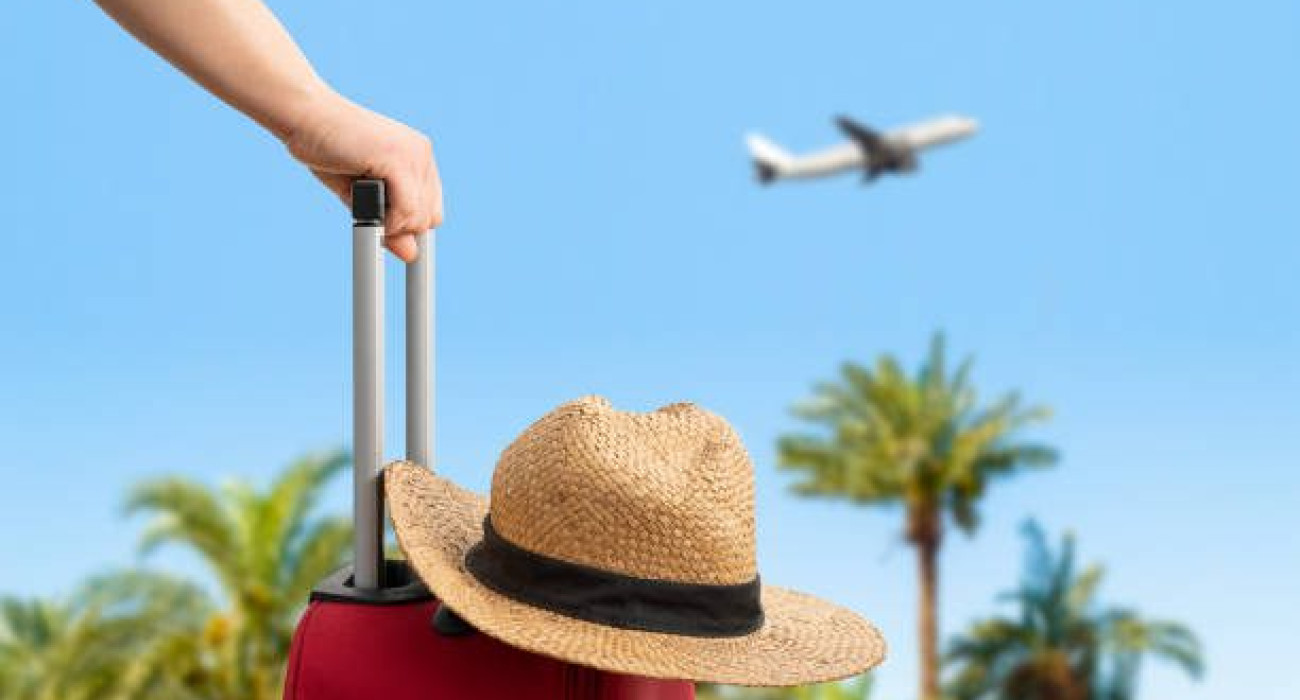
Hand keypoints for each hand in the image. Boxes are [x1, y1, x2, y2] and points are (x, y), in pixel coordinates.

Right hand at [283, 91, 441, 260]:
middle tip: (366, 214)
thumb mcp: (361, 194)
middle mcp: (422, 154)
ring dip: (389, 226)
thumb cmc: (327, 151)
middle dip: (399, 229)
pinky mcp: (397, 160)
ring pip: (418, 219)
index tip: (389, 236)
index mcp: (418, 157)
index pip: (432, 210)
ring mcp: (413, 155)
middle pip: (429, 219)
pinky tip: (363, 208)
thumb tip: (411, 255)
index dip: (410, 228)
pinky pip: (406, 212)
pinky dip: (386, 222)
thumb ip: (387, 221)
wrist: (304, 116)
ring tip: (359, 203)